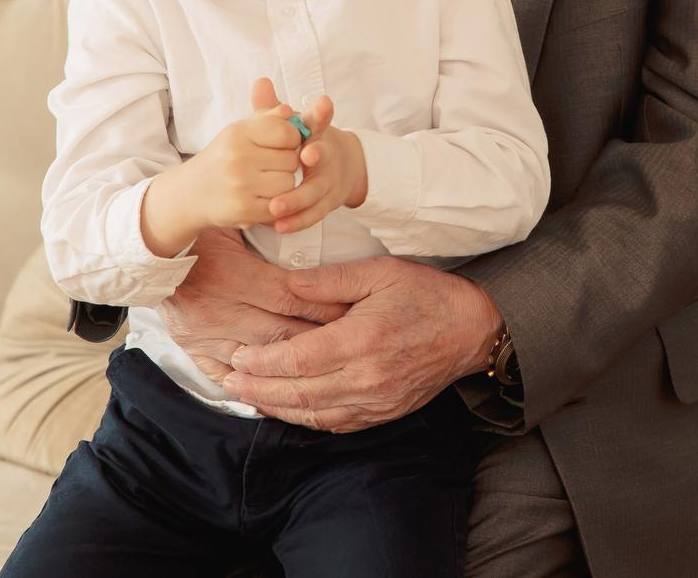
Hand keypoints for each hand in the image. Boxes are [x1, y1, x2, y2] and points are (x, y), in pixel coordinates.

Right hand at [145, 78, 304, 255]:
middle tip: (269, 168)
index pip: (287, 132)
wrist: (190, 193)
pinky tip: (261, 199)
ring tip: (265, 184)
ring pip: (289, 183)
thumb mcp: (240, 132)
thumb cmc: (223, 159)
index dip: (291, 140)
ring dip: (283, 186)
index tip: (281, 146)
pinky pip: (279, 205)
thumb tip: (289, 110)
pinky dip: (275, 204)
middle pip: (292, 160)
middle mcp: (238, 156)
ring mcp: (240, 184)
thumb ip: (268, 119)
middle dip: (287, 165)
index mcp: (238, 133)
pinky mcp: (243, 209)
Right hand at [155, 226, 350, 384]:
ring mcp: (202, 334)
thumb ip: (270, 231)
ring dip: (294, 365)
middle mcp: (215, 309)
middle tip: (353, 341)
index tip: (353, 308)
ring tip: (329, 366)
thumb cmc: (199, 225)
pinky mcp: (191, 348)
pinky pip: (226, 376)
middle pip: (280, 331)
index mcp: (229, 274)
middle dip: (320, 337)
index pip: (288, 296)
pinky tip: (283, 389)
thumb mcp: (234, 218)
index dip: (324, 304)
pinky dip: (255, 385)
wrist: (147, 245)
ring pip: (258, 358)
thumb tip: (312, 233)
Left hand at [221, 255, 503, 432]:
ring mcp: (374, 401)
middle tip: (226, 379)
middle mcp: (365, 378)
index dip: (261, 362)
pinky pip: (333, 424)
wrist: (471, 331)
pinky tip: (286, 408)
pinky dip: (304, 419)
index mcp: (361, 341)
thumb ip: (330, 279)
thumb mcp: (380, 273)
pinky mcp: (382, 414)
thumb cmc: (427, 296)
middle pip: (296, 393)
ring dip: (273, 407)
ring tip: (245, 396)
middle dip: (255, 388)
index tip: (238, 354)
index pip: (296, 361)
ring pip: (311, 414)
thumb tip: (287, 284)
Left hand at [267, 95, 368, 234]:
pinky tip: (280, 225)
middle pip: (323, 155)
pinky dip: (298, 221)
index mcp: (316, 132)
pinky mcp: (327, 203)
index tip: (323, 103)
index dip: (322, 112)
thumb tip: (260, 82)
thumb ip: (274, 109)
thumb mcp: (292, 125)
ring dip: (297, 198)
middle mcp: (326, 154)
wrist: (340, 168)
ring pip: (315, 191)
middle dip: (317, 155)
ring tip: (276, 206)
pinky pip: (313, 214)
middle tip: (305, 157)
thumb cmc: (305, 142)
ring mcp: (328, 180)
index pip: (320, 119)